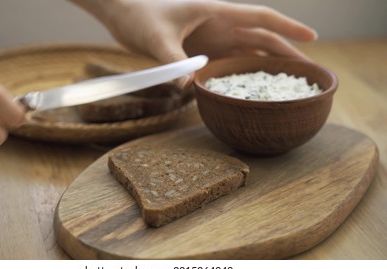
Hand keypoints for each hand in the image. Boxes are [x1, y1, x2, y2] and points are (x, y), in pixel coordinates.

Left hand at [72, 0, 316, 87]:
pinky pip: (227, 64)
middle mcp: (219, 26)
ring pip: (247, 53)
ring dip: (266, 66)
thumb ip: (172, 61)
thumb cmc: (139, 17)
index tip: (312, 38)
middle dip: (285, 53)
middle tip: (306, 73)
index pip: (260, 18)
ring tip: (285, 85)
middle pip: (261, 39)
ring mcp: (211, 39)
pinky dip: (241, 75)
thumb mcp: (156, 38)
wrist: (122, 15)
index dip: (288, 28)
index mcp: (216, 12)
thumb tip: (187, 86)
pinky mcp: (200, 52)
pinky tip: (250, 90)